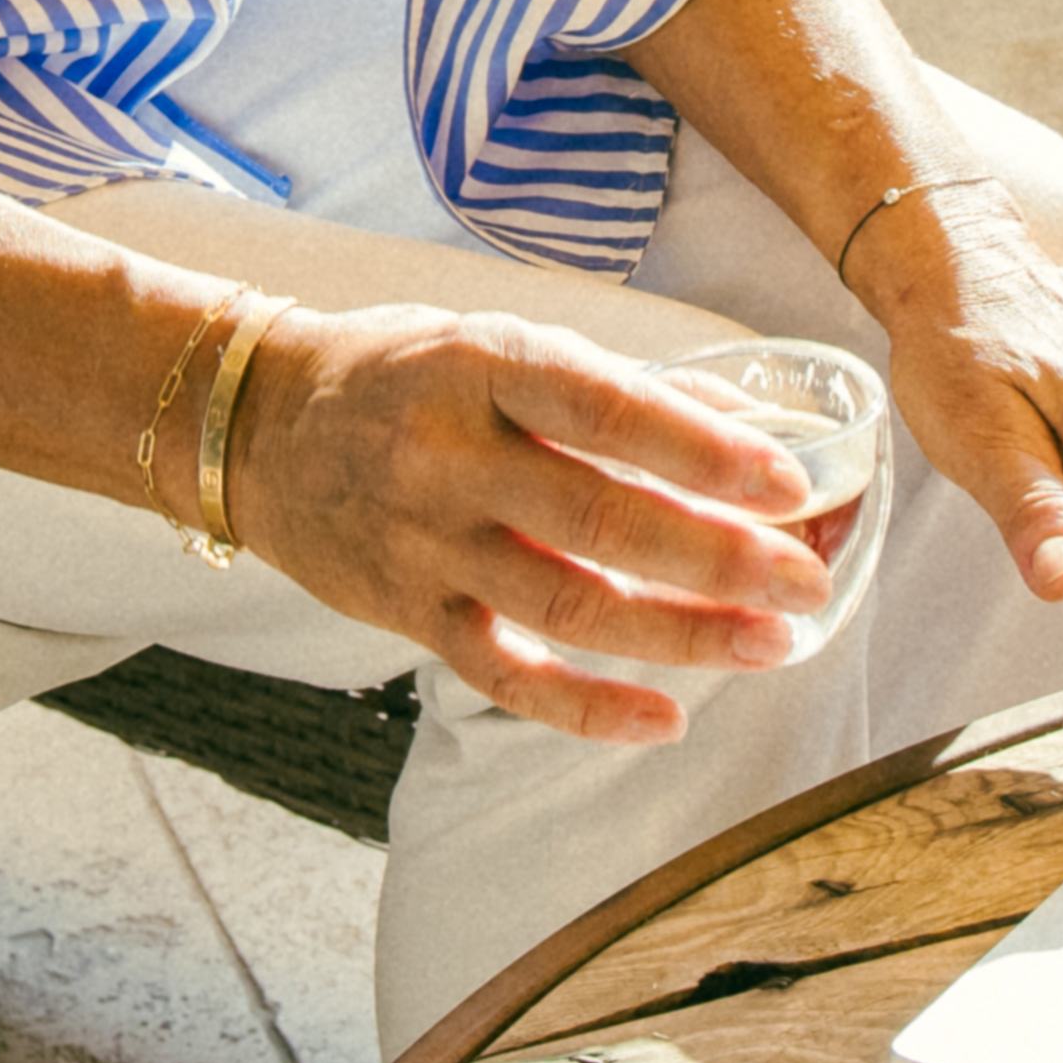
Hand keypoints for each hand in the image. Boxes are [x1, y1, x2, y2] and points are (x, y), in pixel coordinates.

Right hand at [223, 304, 853, 742]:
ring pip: (567, 605)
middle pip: (601, 518)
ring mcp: (425, 542)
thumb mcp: (495, 342)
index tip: (789, 483)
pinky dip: (586, 708)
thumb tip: (751, 429)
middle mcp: (449, 455)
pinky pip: (505, 675)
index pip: (607, 406)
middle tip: (806, 581)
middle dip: (719, 556)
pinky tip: (662, 720)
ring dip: (681, 634)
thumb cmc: (401, 374)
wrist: (255, 425)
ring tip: (771, 644)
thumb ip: (612, 387)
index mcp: (482, 365)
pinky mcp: (408, 614)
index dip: (702, 450)